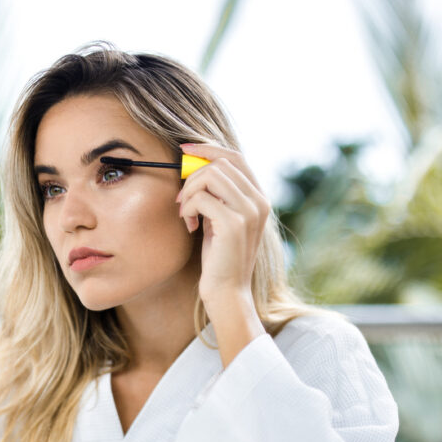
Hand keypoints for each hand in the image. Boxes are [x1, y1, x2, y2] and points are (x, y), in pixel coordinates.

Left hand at [176, 142, 268, 362]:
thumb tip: (195, 165)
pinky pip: (201, 197)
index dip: (208, 147)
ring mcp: (249, 211)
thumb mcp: (220, 220)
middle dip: (192, 176)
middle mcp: (259, 201)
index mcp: (259, 198)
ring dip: (189, 192)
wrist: (227, 293)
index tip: (184, 150)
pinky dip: (188, 208)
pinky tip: (189, 226)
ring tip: (186, 214)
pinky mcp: (234, 224)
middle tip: (181, 200)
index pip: (235, 156)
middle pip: (220, 163)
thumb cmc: (219, 259)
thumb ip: (217, 195)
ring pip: (210, 175)